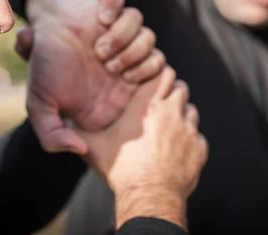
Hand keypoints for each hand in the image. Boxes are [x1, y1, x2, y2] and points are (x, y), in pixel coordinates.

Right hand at [17, 0, 165, 153]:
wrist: (36, 30)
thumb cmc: (44, 70)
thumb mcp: (40, 108)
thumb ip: (53, 136)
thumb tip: (80, 149)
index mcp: (115, 89)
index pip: (154, 92)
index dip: (145, 83)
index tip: (123, 80)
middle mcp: (125, 64)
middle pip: (158, 62)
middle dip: (136, 61)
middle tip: (109, 65)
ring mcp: (121, 36)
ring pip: (148, 35)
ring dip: (126, 39)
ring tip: (100, 47)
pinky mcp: (112, 11)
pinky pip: (123, 2)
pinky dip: (112, 6)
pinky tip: (98, 17)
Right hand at [77, 67, 207, 228]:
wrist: (148, 195)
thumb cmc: (122, 168)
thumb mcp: (94, 147)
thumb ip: (78, 132)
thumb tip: (68, 126)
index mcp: (147, 104)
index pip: (163, 73)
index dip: (159, 77)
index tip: (152, 85)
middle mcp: (171, 112)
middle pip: (180, 87)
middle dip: (172, 93)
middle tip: (160, 106)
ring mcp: (188, 130)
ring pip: (192, 111)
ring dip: (182, 116)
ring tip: (168, 129)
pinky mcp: (199, 149)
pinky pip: (199, 137)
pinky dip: (190, 141)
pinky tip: (176, 150)